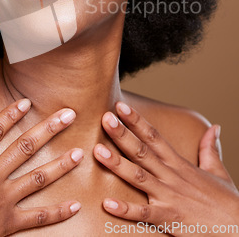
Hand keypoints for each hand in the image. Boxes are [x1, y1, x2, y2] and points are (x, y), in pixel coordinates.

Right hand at [0, 100, 82, 235]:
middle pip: (24, 148)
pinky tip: (74, 205)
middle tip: (69, 115)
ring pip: (38, 178)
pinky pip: (38, 218)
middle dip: (49, 129)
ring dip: (60, 164)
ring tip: (80, 152)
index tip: (27, 102)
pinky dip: (57, 212)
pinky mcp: (10, 224)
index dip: (10, 115)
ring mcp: (4, 201)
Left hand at [94, 102, 238, 235]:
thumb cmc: (227, 202)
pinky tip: (107, 203)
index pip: (154, 136)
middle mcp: (171, 176)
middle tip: (105, 118)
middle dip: (122, 134)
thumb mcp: (218, 170)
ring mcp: (169, 196)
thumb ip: (209, 148)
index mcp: (179, 164)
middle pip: (142, 151)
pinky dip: (126, 209)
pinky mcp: (170, 218)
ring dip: (117, 164)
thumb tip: (215, 127)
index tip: (120, 105)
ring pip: (139, 177)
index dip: (136, 120)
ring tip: (98, 151)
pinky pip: (144, 213)